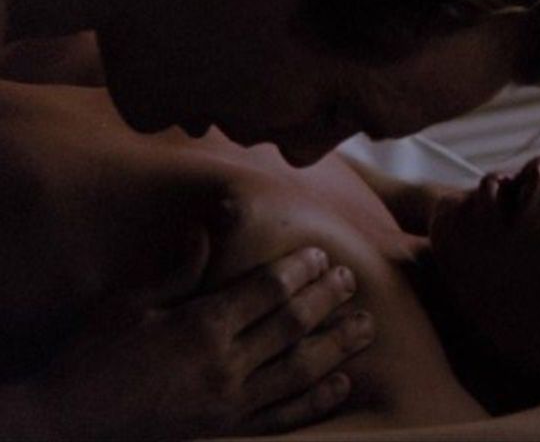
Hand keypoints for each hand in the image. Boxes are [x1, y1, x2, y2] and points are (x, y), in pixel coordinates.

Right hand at [32, 247, 373, 439]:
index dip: (299, 271)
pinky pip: (283, 417)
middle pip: (292, 326)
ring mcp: (230, 403)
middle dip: (327, 300)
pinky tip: (340, 383)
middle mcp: (224, 366)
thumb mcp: (130, 303)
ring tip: (365, 326)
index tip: (321, 256)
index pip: (266, 292)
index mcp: (200, 327)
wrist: (66, 422)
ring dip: (337, 346)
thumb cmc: (93, 355)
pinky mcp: (228, 430)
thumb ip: (179, 268)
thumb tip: (210, 225)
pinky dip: (316, 401)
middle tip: (351, 281)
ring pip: (300, 371)